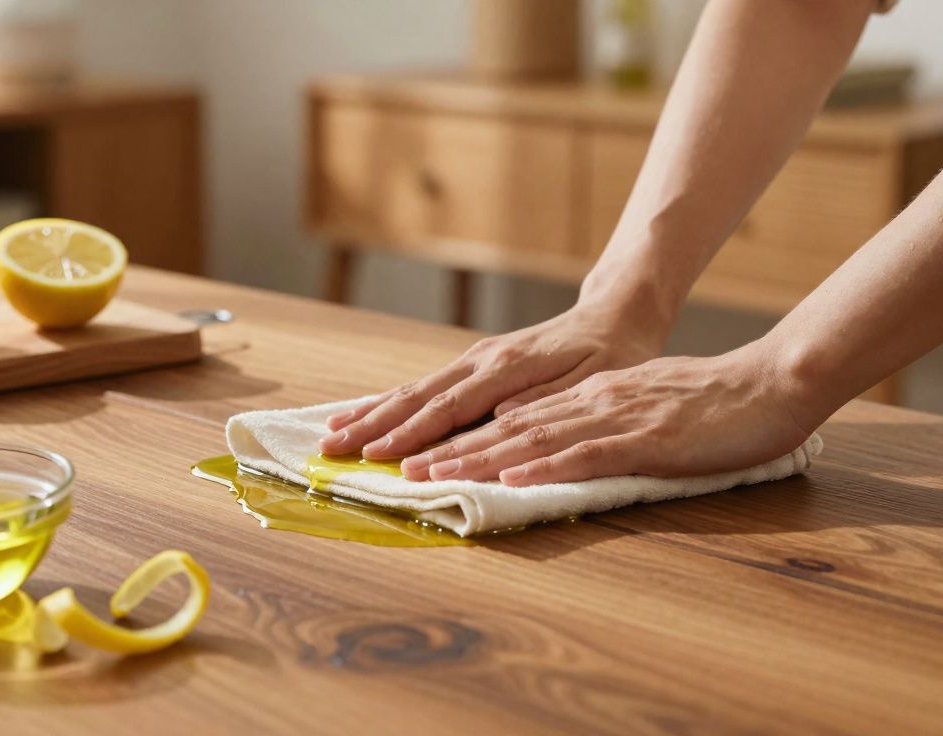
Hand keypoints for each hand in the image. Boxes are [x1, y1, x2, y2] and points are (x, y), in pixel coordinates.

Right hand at [318, 302, 664, 458]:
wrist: (613, 316)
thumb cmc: (612, 354)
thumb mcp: (596, 380)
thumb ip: (550, 401)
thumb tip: (502, 417)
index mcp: (509, 367)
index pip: (452, 407)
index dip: (414, 435)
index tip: (381, 459)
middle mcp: (483, 360)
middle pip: (419, 397)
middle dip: (373, 426)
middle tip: (330, 451)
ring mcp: (474, 359)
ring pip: (414, 390)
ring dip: (371, 414)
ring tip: (330, 434)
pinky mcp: (473, 365)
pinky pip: (424, 387)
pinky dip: (389, 403)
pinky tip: (364, 415)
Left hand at [399, 342, 814, 484]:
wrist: (768, 383)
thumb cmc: (706, 405)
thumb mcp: (634, 410)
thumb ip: (587, 424)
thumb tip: (534, 439)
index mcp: (581, 396)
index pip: (505, 419)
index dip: (451, 436)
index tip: (406, 454)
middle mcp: (585, 401)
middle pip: (502, 427)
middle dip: (442, 448)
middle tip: (392, 468)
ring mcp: (613, 416)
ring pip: (530, 438)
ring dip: (474, 458)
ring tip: (427, 474)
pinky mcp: (645, 437)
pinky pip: (587, 453)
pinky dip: (545, 466)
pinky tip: (511, 477)